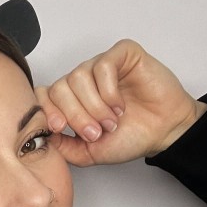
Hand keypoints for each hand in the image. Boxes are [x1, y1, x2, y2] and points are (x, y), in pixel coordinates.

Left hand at [34, 38, 206, 166]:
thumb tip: (43, 135)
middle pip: (60, 88)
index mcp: (71, 100)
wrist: (163, 132)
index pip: (43, 95)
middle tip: (95, 132)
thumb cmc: (130, 137)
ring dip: (94, 105)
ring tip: (111, 121)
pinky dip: (108, 91)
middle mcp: (82, 80)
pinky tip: (120, 104)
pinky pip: (103, 65)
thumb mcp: (88, 152)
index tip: (60, 128)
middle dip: (75, 115)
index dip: (47, 111)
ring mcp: (101, 66)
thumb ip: (63, 146)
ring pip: (78, 77)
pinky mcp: (122, 54)